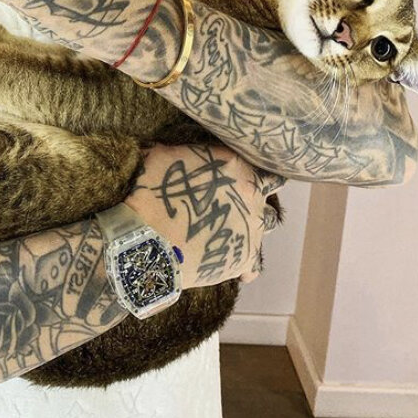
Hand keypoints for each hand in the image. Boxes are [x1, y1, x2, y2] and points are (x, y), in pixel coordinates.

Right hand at [123, 142, 283, 286]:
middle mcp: (252, 194)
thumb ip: (177, 153)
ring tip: (236, 227)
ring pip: (268, 223)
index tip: (241, 171)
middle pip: (268, 190)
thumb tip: (172, 152)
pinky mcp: (245, 259)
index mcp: (234, 165)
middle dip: (256, 193)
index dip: (249, 167)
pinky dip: (245, 264)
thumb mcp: (160, 157)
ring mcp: (253, 228)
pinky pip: (254, 264)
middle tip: (238, 198)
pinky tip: (233, 263)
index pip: (257, 161)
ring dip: (255, 223)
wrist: (149, 241)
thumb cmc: (152, 193)